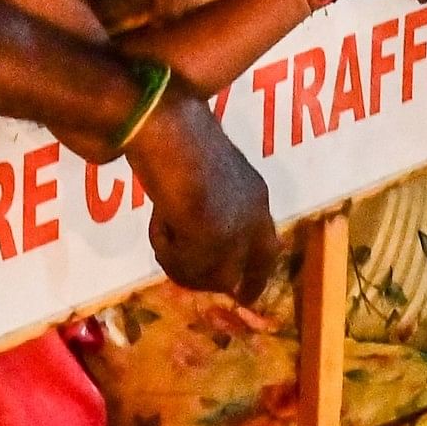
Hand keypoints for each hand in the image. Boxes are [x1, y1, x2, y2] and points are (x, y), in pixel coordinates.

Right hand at [127, 98, 276, 299]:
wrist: (168, 128)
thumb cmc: (179, 139)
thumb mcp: (205, 180)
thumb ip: (210, 210)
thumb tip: (193, 240)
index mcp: (256, 195)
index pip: (268, 248)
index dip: (257, 275)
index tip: (244, 297)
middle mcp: (254, 216)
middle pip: (246, 271)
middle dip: (223, 283)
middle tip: (201, 285)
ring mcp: (236, 230)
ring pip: (210, 277)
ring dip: (180, 262)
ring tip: (163, 229)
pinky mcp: (213, 239)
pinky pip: (183, 266)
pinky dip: (164, 249)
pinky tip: (159, 220)